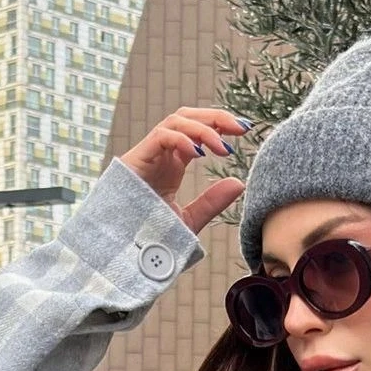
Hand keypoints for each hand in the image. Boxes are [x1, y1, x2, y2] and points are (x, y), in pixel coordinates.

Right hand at [119, 107, 247, 234]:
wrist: (125, 253)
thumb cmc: (150, 237)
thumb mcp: (189, 220)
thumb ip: (212, 202)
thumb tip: (239, 183)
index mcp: (173, 163)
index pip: (197, 132)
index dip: (220, 126)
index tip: (245, 131)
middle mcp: (161, 153)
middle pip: (188, 117)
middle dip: (216, 117)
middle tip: (242, 128)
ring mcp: (148, 154)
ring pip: (176, 121)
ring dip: (203, 128)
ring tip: (224, 148)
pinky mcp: (137, 159)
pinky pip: (161, 136)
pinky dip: (182, 139)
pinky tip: (199, 153)